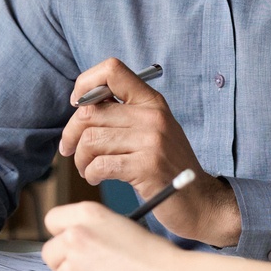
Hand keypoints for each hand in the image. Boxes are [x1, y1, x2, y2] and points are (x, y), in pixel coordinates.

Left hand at [43, 201, 189, 270]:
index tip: (70, 240)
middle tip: (90, 265)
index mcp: (88, 214)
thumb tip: (75, 241)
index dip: (63, 232)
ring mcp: (72, 268)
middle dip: (65, 259)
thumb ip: (92, 229)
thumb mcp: (122, 225)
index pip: (52, 220)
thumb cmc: (155, 256)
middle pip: (50, 251)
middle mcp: (75, 238)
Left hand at [59, 58, 240, 246]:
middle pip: (89, 112)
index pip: (112, 70)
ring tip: (88, 168)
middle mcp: (152, 116)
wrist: (199, 200)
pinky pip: (99, 164)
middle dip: (71, 134)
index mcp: (152, 101)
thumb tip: (80, 104)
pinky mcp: (147, 166)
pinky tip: (97, 178)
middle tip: (70, 150)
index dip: (85, 84)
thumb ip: (124, 115)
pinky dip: (90, 174)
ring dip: (81, 159)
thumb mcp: (153, 130)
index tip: (77, 106)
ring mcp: (152, 140)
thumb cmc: (168, 167)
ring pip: (90, 140)